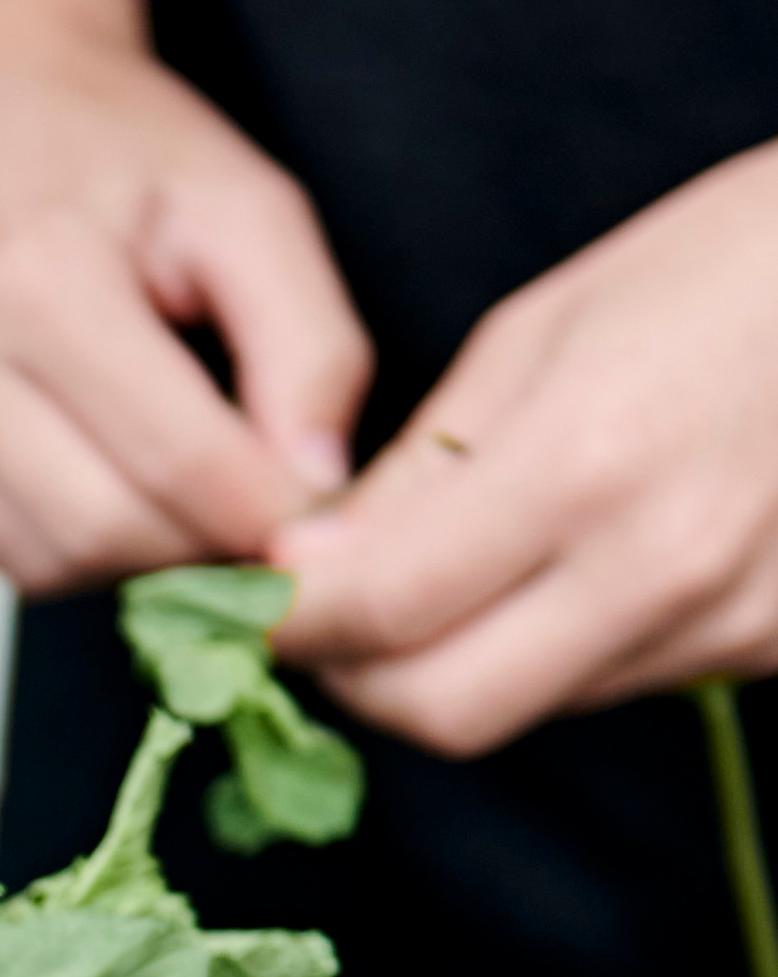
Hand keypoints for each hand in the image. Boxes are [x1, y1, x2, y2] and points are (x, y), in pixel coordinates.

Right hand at [0, 0, 372, 588]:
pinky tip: (108, 470)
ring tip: (184, 479)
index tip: (322, 511)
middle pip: (104, 532)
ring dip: (138, 552)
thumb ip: (312, 344)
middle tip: (259, 502)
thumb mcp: (251, 207)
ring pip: (47, 563)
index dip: (271, 513)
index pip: (178, 463)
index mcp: (35, 276)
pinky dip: (73, 541)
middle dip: (203, 541)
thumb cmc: (125, 146)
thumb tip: (317, 496)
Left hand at [272, 144, 777, 752]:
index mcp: (584, 463)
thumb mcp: (546, 328)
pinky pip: (619, 681)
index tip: (251, 601)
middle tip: (326, 623)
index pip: (382, 611)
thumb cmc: (730, 264)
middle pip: (445, 712)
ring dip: (459, 665)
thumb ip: (423, 467)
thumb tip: (314, 563)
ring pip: (530, 707)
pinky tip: (567, 570)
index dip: (290, 623)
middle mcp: (659, 565)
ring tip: (448, 578)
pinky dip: (557, 650)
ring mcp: (729, 620)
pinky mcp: (774, 646)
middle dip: (359, 680)